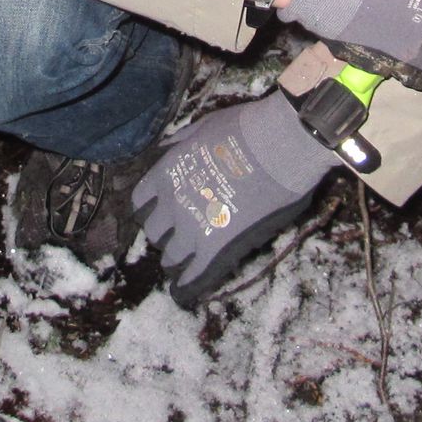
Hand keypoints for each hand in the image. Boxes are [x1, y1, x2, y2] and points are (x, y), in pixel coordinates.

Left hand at [131, 92, 337, 307]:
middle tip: (179, 235)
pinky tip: (183, 295)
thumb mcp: (202, 127)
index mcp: (167, 173)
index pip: (142, 202)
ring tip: (184, 263)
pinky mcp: (218, 248)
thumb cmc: (246, 130)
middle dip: (165, 234)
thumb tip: (168, 147)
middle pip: (155, 232)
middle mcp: (172, 203)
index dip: (152, 210)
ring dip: (176, 259)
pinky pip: (195, 275)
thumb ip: (181, 143)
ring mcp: (193, 228)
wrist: (279, 146)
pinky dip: (186, 287)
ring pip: (171, 256)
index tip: (161, 212)